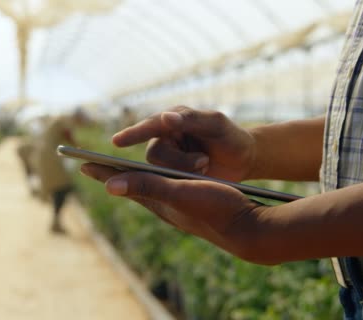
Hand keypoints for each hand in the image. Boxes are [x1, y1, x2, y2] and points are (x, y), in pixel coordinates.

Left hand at [80, 163, 265, 260]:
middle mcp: (163, 205)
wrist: (248, 228)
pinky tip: (157, 181)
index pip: (122, 182)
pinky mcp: (191, 205)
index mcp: (156, 201)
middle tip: (94, 166)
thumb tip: (110, 186)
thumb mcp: (179, 193)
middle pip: (131, 185)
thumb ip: (146, 186)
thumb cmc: (215, 208)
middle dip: (113, 174)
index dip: (102, 172)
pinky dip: (153, 180)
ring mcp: (176, 207)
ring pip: (147, 188)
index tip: (81, 163)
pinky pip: (164, 189)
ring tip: (119, 172)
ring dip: (132, 177)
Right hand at [113, 106, 255, 181]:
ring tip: (205, 166)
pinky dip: (180, 183)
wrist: (245, 160)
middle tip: (204, 162)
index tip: (117, 141)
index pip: (149, 126)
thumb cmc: (231, 136)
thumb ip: (192, 119)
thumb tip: (165, 117)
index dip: (133, 134)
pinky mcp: (173, 178)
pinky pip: (166, 183)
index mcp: (172, 121)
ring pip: (160, 171)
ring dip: (183, 171)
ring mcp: (168, 159)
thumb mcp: (216, 123)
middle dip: (178, 160)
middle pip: (155, 154)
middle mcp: (165, 139)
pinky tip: (196, 179)